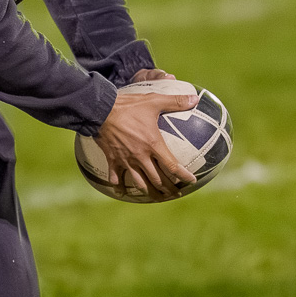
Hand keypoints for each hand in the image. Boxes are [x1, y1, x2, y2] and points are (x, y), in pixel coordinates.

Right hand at [95, 71, 197, 200]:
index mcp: (153, 145)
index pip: (172, 166)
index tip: (191, 181)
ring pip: (140, 183)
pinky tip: (122, 193)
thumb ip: (175, 102)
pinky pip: (116, 178)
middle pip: (158, 179)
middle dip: (169, 189)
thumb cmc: (128, 106)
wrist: (100, 110)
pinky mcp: (113, 160)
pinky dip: (120, 187)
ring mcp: (126, 160)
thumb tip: (195, 98)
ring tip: (157, 198)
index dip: (184, 176)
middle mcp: (141, 157)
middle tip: (176, 194)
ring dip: (150, 193)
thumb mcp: (154, 101)